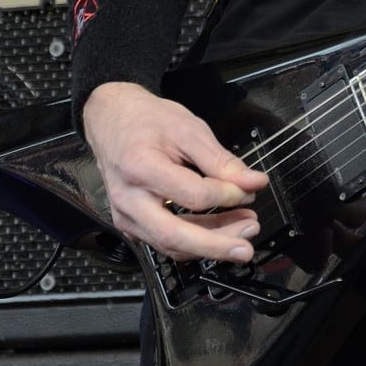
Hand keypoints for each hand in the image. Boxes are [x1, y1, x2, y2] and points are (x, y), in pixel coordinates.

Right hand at [81, 81, 268, 262]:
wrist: (112, 120)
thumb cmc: (147, 121)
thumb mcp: (188, 129)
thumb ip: (220, 160)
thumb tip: (252, 183)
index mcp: (141, 168)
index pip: (192, 195)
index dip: (226, 196)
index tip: (250, 189)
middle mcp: (129, 199)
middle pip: (174, 236)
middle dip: (216, 245)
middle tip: (247, 246)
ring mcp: (126, 216)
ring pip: (171, 245)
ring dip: (211, 243)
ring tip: (243, 229)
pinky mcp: (130, 224)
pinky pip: (165, 241)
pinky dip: (195, 240)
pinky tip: (221, 228)